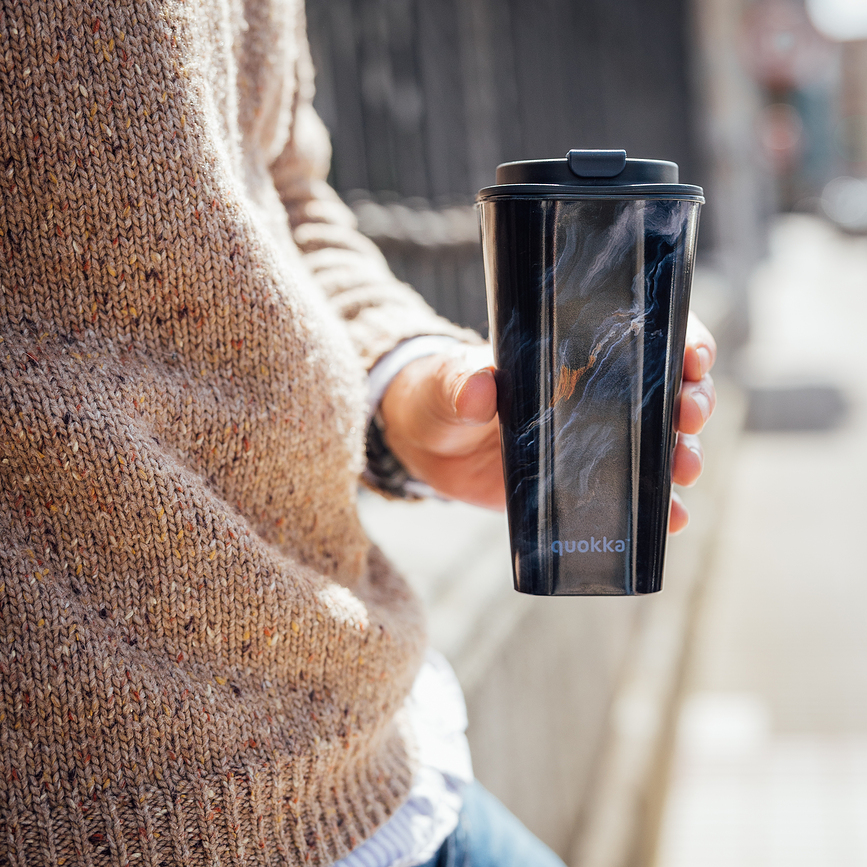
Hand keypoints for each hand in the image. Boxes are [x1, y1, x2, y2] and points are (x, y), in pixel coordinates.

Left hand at [380, 314, 716, 529]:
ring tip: (686, 469)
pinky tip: (672, 520)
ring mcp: (596, 441)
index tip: (695, 355)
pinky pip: (635, 497)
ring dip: (684, 454)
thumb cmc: (442, 394)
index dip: (682, 339)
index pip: (645, 334)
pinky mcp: (585, 484)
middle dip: (692, 398)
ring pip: (661, 443)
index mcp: (573, 353)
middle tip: (689, 413)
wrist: (428, 446)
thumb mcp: (448, 381)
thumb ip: (463, 382)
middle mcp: (597, 394)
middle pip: (667, 389)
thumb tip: (481, 391)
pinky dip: (659, 509)